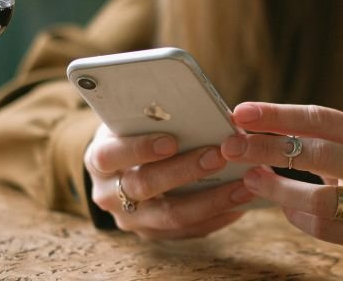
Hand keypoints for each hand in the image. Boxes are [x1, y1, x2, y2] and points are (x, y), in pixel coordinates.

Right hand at [85, 123, 254, 238]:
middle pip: (145, 186)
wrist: (122, 165)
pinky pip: (187, 231)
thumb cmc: (135, 132)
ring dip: (210, 200)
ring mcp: (130, 218)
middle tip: (218, 156)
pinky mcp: (152, 234)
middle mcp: (108, 193)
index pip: (112, 154)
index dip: (140, 148)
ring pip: (171, 216)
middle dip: (185, 171)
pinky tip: (239, 205)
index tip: (171, 140)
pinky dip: (215, 218)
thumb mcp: (133, 120)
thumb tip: (199, 109)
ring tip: (243, 185)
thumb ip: (154, 116)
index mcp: (99, 159)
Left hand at [221, 102, 342, 256]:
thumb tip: (248, 122)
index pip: (321, 118)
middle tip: (231, 146)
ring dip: (278, 188)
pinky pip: (322, 227)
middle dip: (268, 148)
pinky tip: (282, 206)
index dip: (279, 114)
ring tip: (250, 178)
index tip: (241, 112)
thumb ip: (309, 134)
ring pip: (319, 197)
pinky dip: (296, 215)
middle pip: (318, 153)